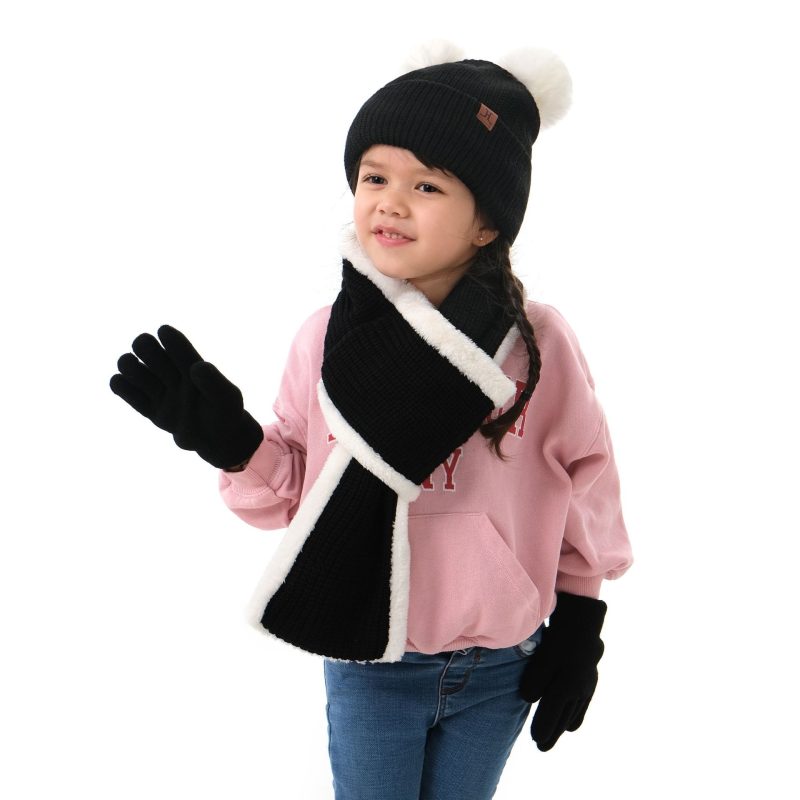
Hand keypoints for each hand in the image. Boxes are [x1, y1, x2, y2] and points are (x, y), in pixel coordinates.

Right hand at [110, 324, 263, 468]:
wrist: (217, 440)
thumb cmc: (225, 414)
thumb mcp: (226, 398)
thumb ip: (214, 383)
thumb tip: (196, 367)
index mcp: (191, 364)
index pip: (171, 338)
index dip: (167, 337)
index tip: (170, 346)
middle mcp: (172, 373)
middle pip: (143, 344)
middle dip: (145, 349)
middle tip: (160, 371)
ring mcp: (158, 390)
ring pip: (127, 363)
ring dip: (129, 367)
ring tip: (146, 385)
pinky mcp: (149, 409)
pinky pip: (120, 387)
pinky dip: (120, 385)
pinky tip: (133, 393)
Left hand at [519, 592, 606, 750]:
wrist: (583, 624)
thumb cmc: (559, 639)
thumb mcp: (543, 658)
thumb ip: (534, 681)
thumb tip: (528, 700)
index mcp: (567, 687)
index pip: (552, 714)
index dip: (543, 728)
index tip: (535, 740)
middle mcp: (579, 690)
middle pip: (564, 719)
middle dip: (553, 733)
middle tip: (542, 747)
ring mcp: (587, 686)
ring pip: (574, 713)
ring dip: (563, 726)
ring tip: (553, 735)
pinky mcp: (590, 681)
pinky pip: (582, 705)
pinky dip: (574, 716)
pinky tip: (571, 722)